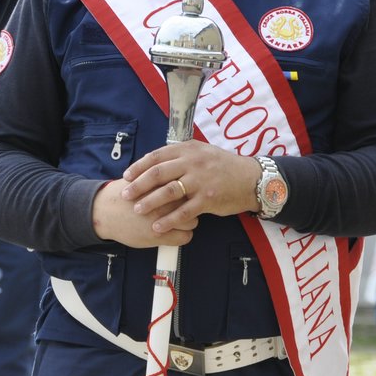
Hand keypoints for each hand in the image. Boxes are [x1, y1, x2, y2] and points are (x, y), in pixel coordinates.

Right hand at [92, 178, 196, 247]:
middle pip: (193, 202)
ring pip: (193, 221)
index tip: (190, 191)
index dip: (191, 188)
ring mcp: (163, 219)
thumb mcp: (142, 177)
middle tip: (188, 206)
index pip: (189, 185)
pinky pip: (185, 237)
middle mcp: (164, 200)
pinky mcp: (159, 236)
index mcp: (161, 184)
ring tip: (181, 220)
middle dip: (192, 204)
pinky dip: (183, 235)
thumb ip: (160, 174)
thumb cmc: (125, 194)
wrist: (105, 212)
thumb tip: (178, 168)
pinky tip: (176, 232)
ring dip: (189, 221)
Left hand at [120, 140, 261, 231]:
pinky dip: (168, 220)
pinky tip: (158, 226)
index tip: (126, 176)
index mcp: (188, 149)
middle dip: (138, 185)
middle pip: (158, 173)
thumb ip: (181, 156)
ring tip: (137, 209)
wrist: (251, 179)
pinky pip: (184, 211)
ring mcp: (200, 181)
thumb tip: (156, 162)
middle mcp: (193, 163)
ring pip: (168, 192)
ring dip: (150, 202)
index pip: (157, 156)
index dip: (139, 166)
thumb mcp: (202, 152)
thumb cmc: (223, 166)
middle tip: (125, 194)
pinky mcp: (208, 199)